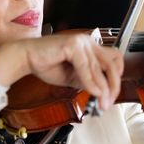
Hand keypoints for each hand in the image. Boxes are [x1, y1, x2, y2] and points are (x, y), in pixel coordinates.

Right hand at [0, 34, 123, 109]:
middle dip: (113, 85)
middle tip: (109, 102)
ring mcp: (81, 42)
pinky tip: (92, 92)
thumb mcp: (74, 78)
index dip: (116, 78)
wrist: (27, 58)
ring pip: (99, 67)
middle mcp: (88, 42)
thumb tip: (104, 94)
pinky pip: (86, 67)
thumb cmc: (47, 64)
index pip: (114, 60)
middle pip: (112, 63)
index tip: (112, 95)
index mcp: (90, 47)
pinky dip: (90, 82)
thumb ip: (89, 82)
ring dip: (102, 88)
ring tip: (101, 102)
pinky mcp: (73, 45)